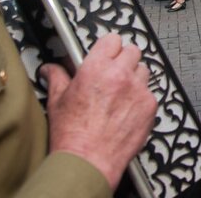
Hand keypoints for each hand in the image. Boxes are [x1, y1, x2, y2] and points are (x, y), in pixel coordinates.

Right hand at [41, 34, 157, 189]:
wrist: (89, 161)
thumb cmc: (72, 135)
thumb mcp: (57, 101)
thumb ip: (57, 78)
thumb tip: (50, 69)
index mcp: (96, 68)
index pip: (112, 40)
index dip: (108, 47)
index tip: (106, 53)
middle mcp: (120, 75)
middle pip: (132, 51)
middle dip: (123, 59)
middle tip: (114, 72)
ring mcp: (138, 90)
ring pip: (143, 70)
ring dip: (134, 77)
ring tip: (121, 93)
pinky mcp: (149, 106)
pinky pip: (149, 92)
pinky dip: (140, 98)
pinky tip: (127, 110)